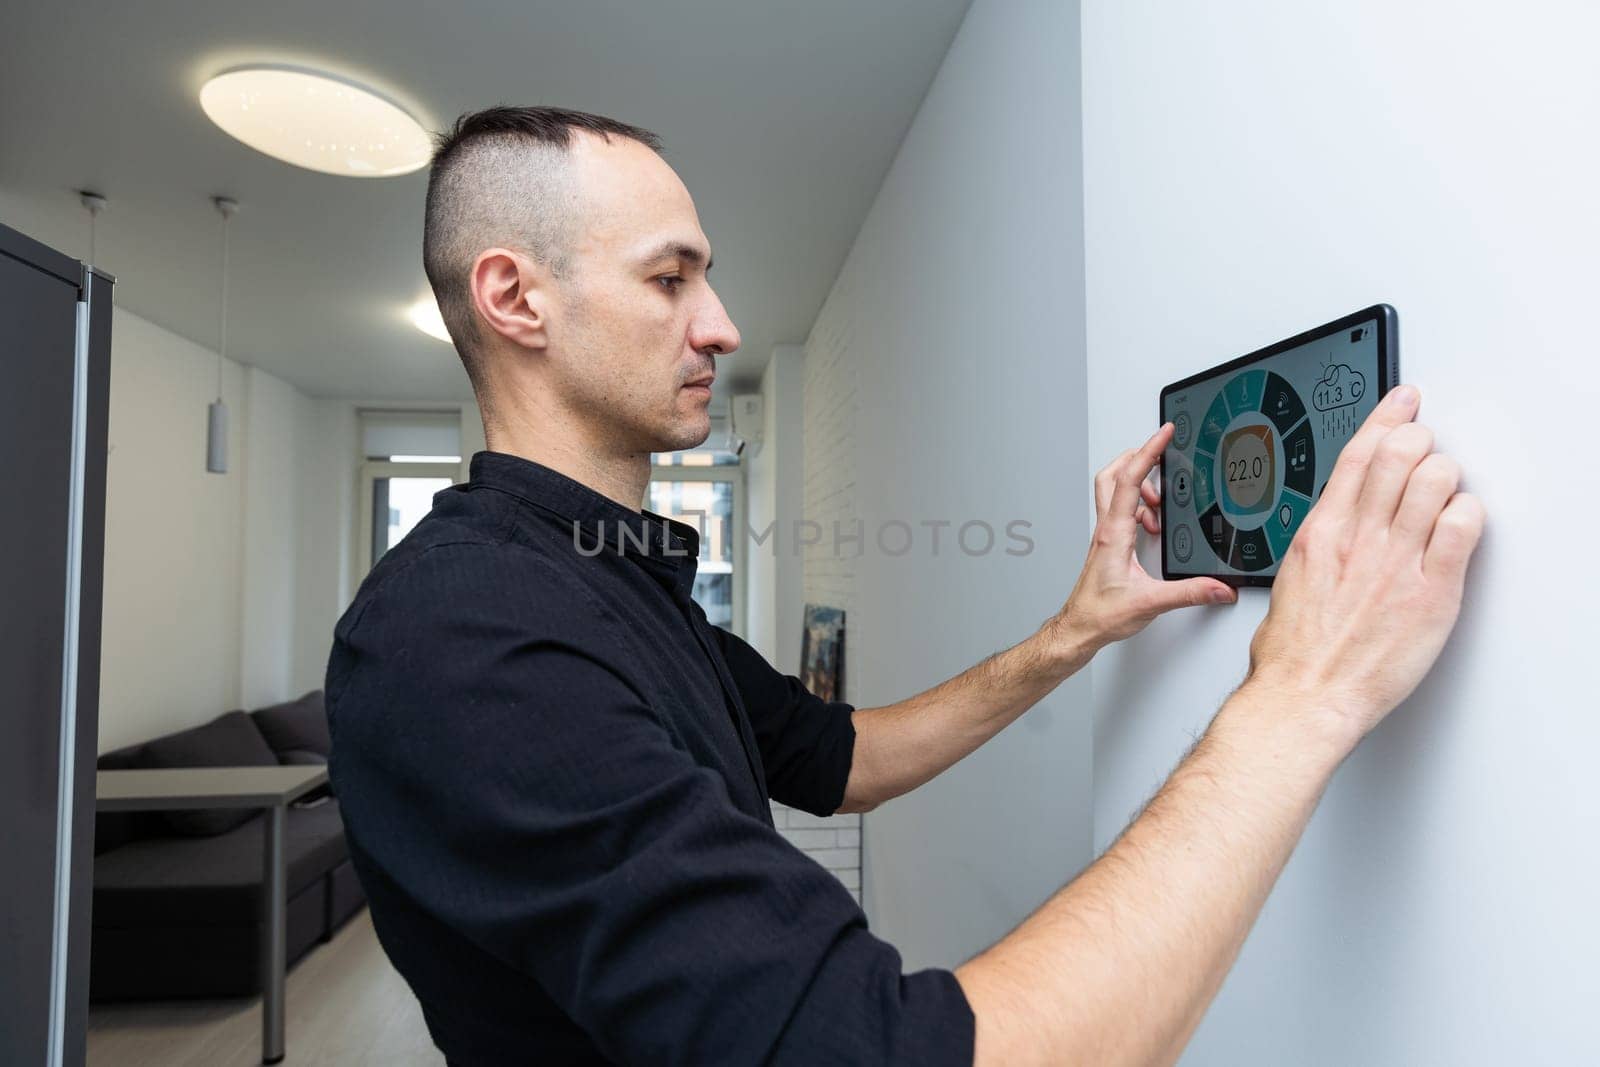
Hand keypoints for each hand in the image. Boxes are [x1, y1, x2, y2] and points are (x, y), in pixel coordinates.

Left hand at [1053, 424, 1236, 653]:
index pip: (1131, 480)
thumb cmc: (1100, 614)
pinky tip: (1152, 526)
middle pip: (1114, 474)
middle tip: (1162, 451)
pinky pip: (1121, 513)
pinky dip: (1139, 508)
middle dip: (1139, 456)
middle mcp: (1107, 529)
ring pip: (1115, 492)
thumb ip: (1189, 593)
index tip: (1164, 433)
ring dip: (1140, 486)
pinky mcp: (1108, 545)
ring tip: (1163, 501)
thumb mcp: (1151, 602)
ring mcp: (1105, 535)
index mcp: (1114, 533)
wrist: (1079, 628)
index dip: (1149, 452)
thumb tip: (1219, 586)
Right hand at [1242, 385, 1484, 743]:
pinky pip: (1462, 529)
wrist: (1305, 696)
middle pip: (1400, 454)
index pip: (1359, 454)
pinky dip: (1469, 514)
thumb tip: (1338, 530)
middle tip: (1429, 450)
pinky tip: (1462, 523)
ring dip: (1448, 476)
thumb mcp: (1292, 580)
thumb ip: (1322, 547)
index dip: (1388, 417)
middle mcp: (1359, 538)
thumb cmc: (1293, 653)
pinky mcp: (1431, 592)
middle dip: (1422, 441)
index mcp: (1321, 532)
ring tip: (1446, 493)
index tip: (1404, 401)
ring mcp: (1395, 563)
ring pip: (1435, 480)